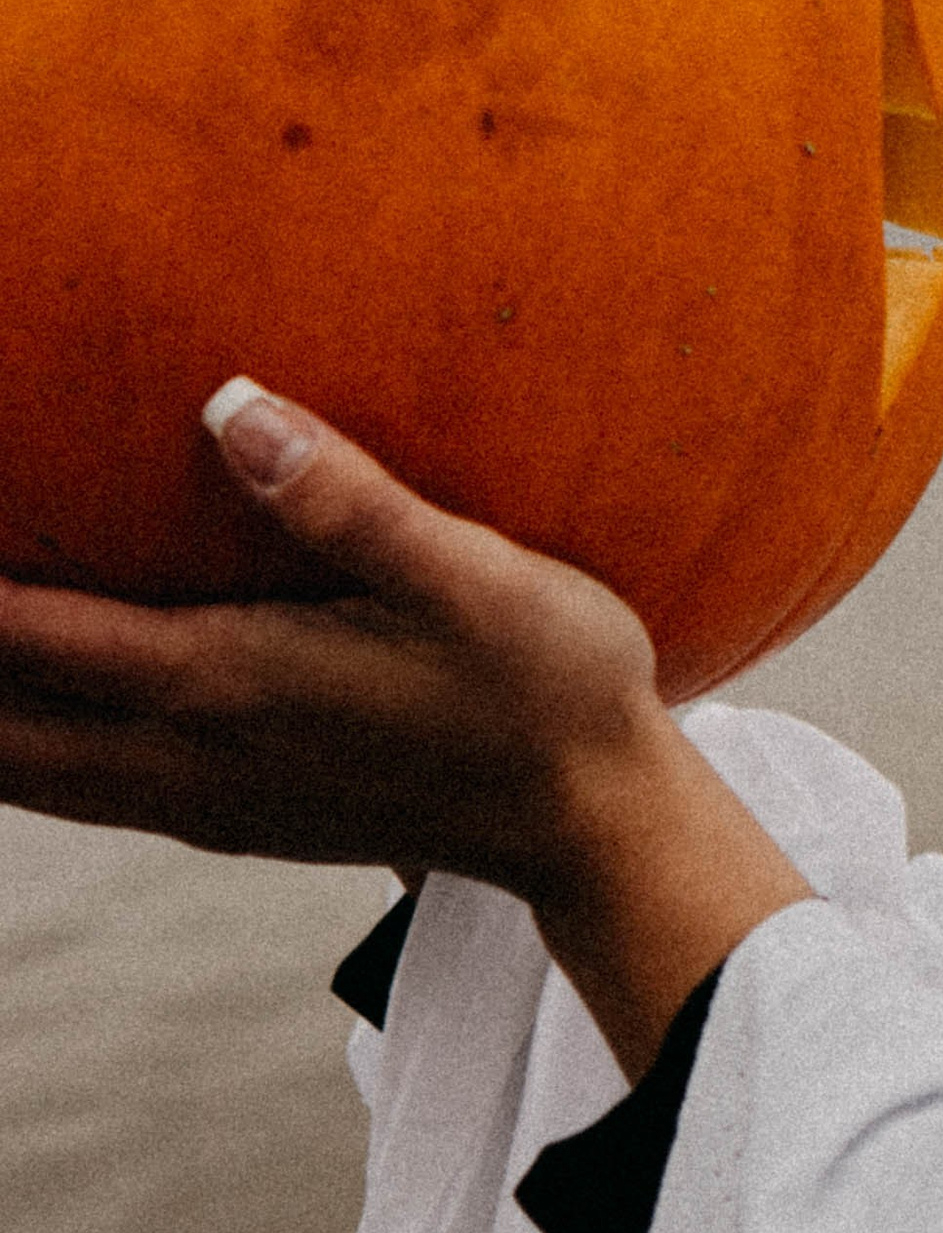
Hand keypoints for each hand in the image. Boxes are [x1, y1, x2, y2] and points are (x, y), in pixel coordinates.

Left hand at [0, 387, 811, 1077]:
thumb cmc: (548, 685)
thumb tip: (226, 405)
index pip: (20, 634)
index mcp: (222, 685)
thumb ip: (344, 496)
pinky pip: (65, 784)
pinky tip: (8, 706)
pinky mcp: (227, 813)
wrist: (594, 826)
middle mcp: (185, 753)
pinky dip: (4, 748)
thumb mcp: (471, 578)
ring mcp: (200, 797)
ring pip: (14, 769)